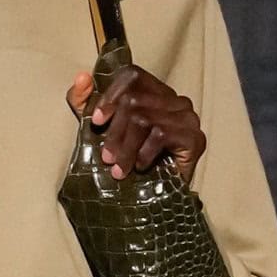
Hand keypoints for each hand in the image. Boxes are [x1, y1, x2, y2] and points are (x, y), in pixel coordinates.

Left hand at [67, 66, 207, 183]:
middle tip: (106, 158)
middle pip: (134, 100)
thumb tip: (81, 77)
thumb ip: (83, 102)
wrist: (154, 200)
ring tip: (118, 170)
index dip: (111, 95)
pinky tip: (141, 167)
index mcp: (154, 92)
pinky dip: (144, 154)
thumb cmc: (127, 161)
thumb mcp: (97, 129)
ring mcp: (187, 117)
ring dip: (126, 148)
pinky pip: (161, 134)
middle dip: (115, 132)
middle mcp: (174, 99)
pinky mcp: (195, 137)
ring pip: (144, 119)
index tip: (97, 122)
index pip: (132, 76)